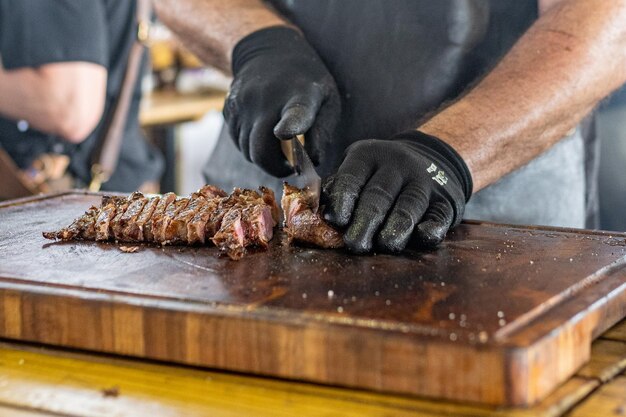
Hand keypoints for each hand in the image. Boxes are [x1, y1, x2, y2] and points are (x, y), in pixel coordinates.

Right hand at [224, 26, 339, 176]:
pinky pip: (238, 142)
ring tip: (278, 145)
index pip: (294, 113)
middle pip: (261, 149)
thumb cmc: (305, 81)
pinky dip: (250, 146)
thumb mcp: (326, 99)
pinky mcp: (229, 109)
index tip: (284, 133)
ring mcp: (243, 104)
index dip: (289, 125)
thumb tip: (314, 161)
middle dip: (275, 167)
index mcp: (298, 96)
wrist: (269, 50)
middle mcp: (265, 100)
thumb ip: (322, 132)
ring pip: (247, 150)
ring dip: (263, 156)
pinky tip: (263, 133)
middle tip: (288, 165)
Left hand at [322, 131, 472, 252]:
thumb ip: (339, 189)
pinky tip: (422, 236)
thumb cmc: (377, 176)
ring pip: (409, 204)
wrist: (428, 161)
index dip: (343, 199)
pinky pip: (439, 214)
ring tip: (385, 245)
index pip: (352, 176)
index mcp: (368, 155)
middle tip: (355, 244)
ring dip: (397, 227)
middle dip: (366, 221)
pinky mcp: (444, 200)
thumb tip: (322, 214)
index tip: (335, 221)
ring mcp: (423, 181)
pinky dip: (432, 226)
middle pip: (379, 194)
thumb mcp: (356, 171)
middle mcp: (397, 164)